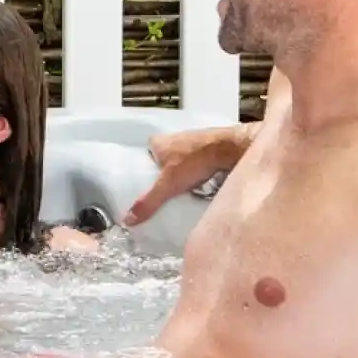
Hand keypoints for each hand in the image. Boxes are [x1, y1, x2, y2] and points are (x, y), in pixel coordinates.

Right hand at [122, 130, 238, 227]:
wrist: (230, 148)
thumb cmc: (194, 161)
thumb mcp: (168, 185)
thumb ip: (149, 202)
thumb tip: (127, 220)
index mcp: (157, 141)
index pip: (145, 155)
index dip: (146, 169)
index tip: (149, 185)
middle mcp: (172, 136)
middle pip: (163, 158)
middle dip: (165, 173)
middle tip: (166, 190)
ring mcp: (192, 139)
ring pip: (181, 159)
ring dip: (182, 171)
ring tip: (183, 190)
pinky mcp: (208, 145)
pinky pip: (197, 159)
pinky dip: (197, 169)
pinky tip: (200, 182)